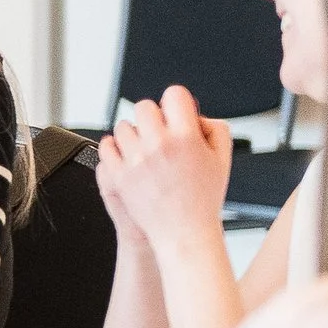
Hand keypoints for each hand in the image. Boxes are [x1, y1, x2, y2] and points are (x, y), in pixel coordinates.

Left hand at [98, 87, 232, 257]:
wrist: (183, 233)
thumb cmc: (203, 199)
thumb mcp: (222, 158)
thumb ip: (213, 128)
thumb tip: (194, 111)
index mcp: (186, 138)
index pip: (173, 95)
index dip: (176, 103)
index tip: (176, 114)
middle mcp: (158, 145)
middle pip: (145, 107)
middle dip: (154, 117)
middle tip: (160, 133)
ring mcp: (134, 160)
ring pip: (123, 126)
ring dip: (134, 133)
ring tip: (145, 149)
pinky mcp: (117, 175)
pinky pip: (106, 146)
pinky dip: (114, 148)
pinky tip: (127, 156)